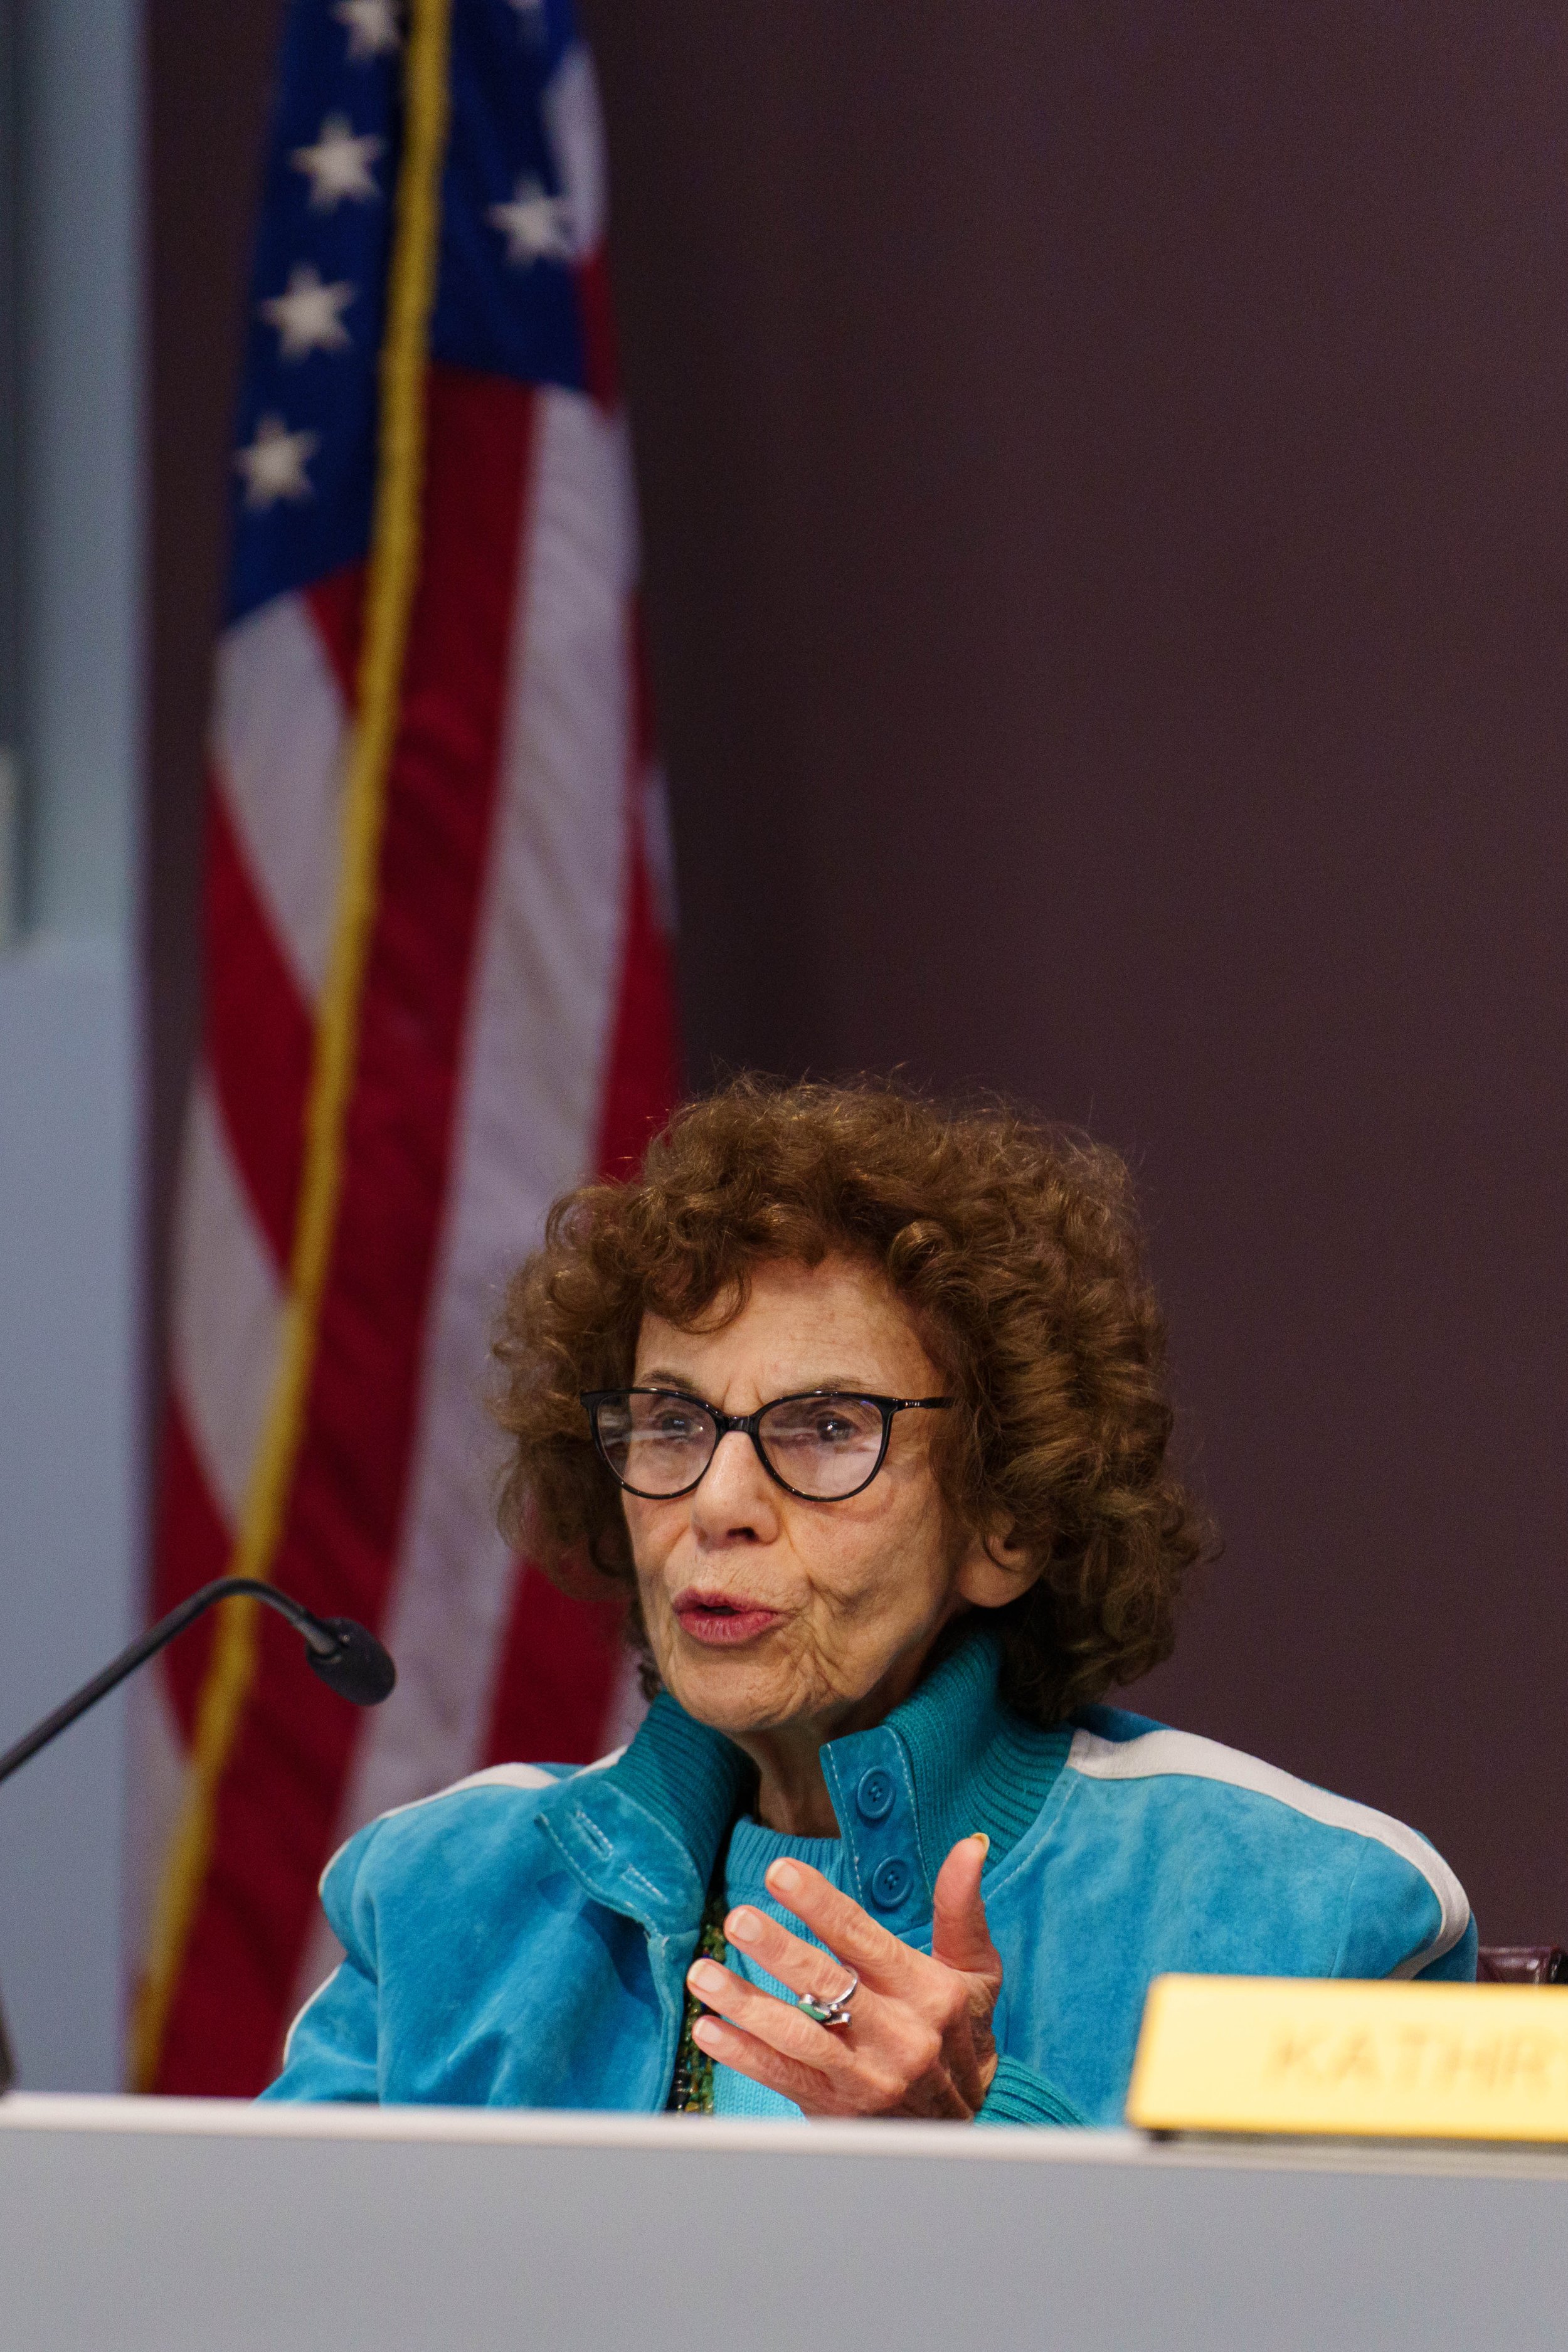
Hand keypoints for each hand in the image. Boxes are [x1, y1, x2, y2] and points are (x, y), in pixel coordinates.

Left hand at [686, 1835, 1001, 2119]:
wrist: (964, 2128)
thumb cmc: (962, 2031)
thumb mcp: (975, 1971)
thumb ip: (961, 1908)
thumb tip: (970, 1845)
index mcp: (928, 1992)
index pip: (864, 1938)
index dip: (820, 1904)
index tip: (780, 1872)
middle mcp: (897, 2035)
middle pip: (827, 1985)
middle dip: (778, 1950)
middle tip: (738, 1919)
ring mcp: (865, 2076)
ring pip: (797, 2036)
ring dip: (746, 2004)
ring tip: (703, 1974)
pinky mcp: (836, 2108)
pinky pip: (783, 2078)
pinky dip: (743, 2055)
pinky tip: (708, 2030)